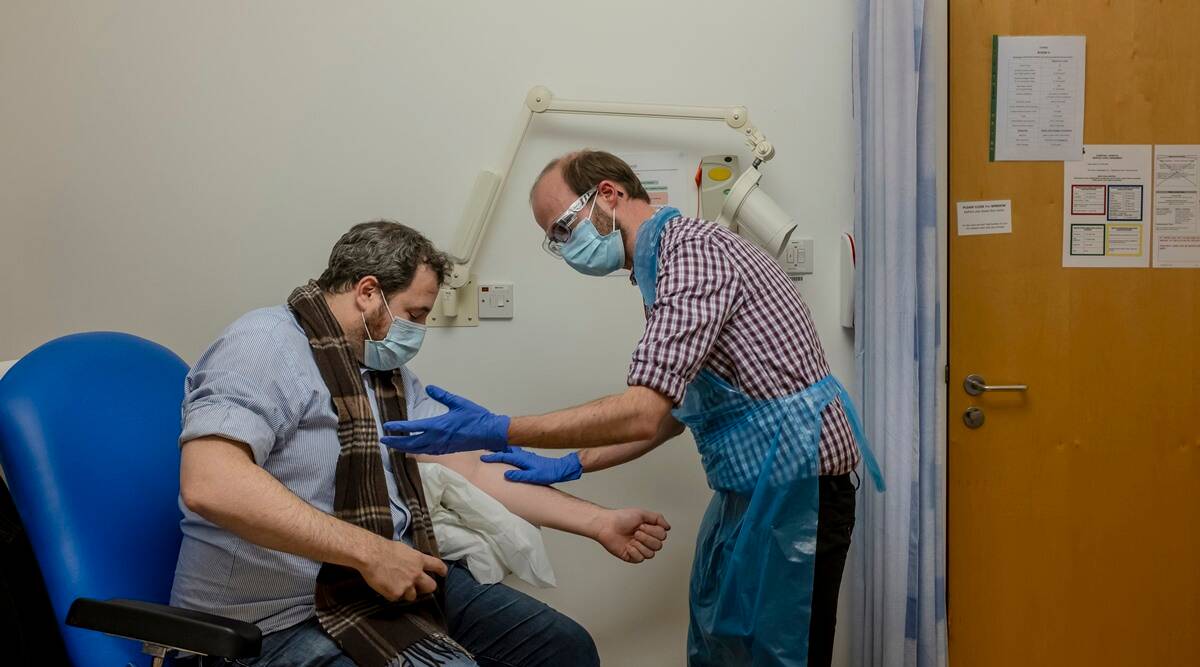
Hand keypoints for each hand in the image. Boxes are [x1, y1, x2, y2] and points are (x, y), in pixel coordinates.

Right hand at [358, 538, 447, 601]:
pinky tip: (386, 587)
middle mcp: (417, 574)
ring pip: (413, 596)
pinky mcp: (396, 594)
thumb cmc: (384, 549)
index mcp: (419, 560)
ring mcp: (407, 585)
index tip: (443, 573)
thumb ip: (412, 559)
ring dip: (407, 593)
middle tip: (420, 587)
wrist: (371, 555)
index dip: (442, 570)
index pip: (437, 566)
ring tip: (396, 586)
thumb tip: (412, 563)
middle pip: (431, 586)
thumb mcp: (404, 549)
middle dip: (427, 588)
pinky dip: (392, 595)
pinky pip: (397, 598)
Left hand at [382, 385, 509, 454]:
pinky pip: (427, 452)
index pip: (412, 428)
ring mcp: (442, 446)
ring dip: (404, 448)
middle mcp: (437, 438)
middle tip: (383, 440)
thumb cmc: (475, 417)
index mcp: (438, 426)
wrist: (489, 433)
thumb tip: (429, 387)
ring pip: (418, 450)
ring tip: (394, 446)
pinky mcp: (447, 450)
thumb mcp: (458, 402)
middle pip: (411, 443)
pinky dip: (417, 451)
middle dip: (396, 442)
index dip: (398, 427)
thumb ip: (442, 395)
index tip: (386, 426)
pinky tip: (413, 450)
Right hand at [479, 447, 582, 484]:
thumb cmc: (548, 473)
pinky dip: (508, 453)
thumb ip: (520, 475)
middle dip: (494, 450)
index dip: (492, 457)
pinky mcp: (530, 458)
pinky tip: (508, 457)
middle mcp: (523, 455)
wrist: (561, 468)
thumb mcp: (534, 476)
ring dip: (501, 451)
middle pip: (505, 451)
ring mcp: (527, 456)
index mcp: (522, 459)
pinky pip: (515, 454)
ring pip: (510, 451)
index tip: (482, 457)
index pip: (503, 457)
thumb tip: (506, 475)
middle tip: (484, 451)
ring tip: (493, 452)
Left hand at [589, 508, 670, 563]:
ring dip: (640, 544)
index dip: (653, 531)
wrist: (607, 525)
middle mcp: (646, 540)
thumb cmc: (621, 518)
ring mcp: (639, 549)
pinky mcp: (631, 557)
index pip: (662, 536)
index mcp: (650, 530)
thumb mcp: (642, 513)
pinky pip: (640, 559)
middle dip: (646, 538)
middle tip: (635, 532)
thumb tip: (668, 527)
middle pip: (658, 546)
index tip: (641, 525)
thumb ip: (657, 518)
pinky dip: (634, 551)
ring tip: (631, 539)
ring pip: (651, 554)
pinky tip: (628, 546)